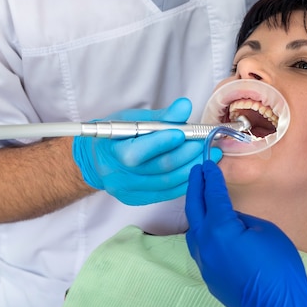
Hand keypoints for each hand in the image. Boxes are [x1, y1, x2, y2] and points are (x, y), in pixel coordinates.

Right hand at [72, 98, 221, 204]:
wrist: (97, 160)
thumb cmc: (118, 135)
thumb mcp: (134, 120)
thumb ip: (162, 116)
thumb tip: (184, 106)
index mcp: (113, 152)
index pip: (138, 153)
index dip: (162, 143)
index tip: (183, 132)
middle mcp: (119, 176)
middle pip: (159, 168)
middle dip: (187, 154)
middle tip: (205, 142)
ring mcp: (128, 191)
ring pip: (168, 182)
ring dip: (193, 167)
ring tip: (209, 154)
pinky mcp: (139, 200)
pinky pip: (168, 193)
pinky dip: (186, 180)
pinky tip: (198, 168)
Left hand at [185, 161, 306, 306]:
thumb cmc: (279, 266)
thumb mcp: (265, 231)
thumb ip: (243, 220)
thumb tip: (232, 219)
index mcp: (220, 229)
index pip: (212, 196)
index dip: (211, 178)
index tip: (207, 165)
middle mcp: (205, 245)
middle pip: (195, 210)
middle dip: (196, 188)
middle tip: (197, 173)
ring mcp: (204, 263)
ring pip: (193, 230)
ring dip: (196, 211)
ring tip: (200, 197)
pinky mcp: (209, 276)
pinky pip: (200, 248)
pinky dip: (202, 232)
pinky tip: (210, 228)